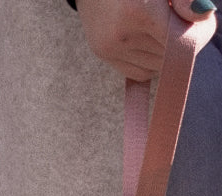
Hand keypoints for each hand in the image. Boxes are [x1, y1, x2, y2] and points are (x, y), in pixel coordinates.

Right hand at [75, 0, 216, 79]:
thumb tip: (203, 14)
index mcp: (138, 11)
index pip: (180, 40)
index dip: (196, 33)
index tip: (197, 19)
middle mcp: (123, 35)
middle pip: (170, 55)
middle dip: (180, 39)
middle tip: (175, 18)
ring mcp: (110, 49)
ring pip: (158, 67)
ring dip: (166, 51)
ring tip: (158, 26)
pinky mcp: (104, 55)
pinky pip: (141, 72)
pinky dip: (150, 60)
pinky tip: (146, 39)